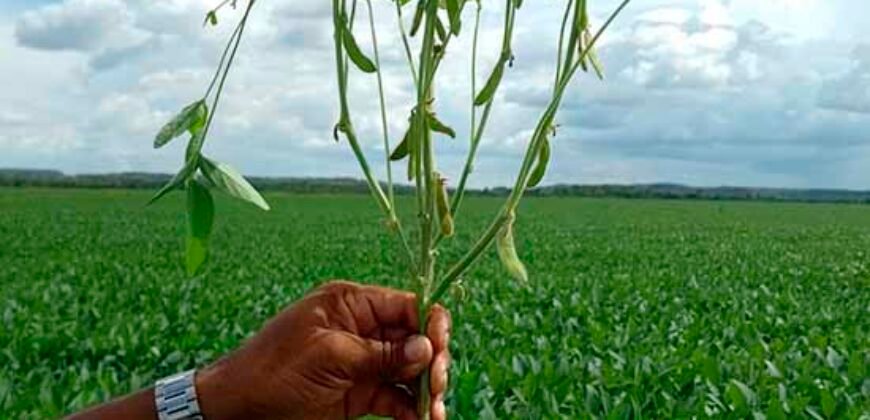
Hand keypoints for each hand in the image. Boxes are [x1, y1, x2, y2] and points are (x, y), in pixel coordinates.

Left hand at [197, 281, 450, 419]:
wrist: (237, 408)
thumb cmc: (274, 370)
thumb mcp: (329, 355)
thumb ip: (380, 353)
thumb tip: (426, 348)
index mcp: (352, 304)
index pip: (406, 305)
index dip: (430, 325)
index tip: (440, 350)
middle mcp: (362, 330)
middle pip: (415, 339)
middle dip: (433, 362)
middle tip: (436, 387)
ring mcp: (363, 363)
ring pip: (410, 371)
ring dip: (427, 390)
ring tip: (434, 413)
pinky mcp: (360, 393)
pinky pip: (396, 397)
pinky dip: (411, 409)